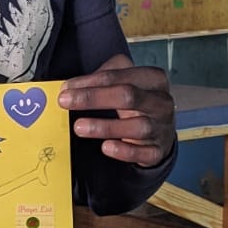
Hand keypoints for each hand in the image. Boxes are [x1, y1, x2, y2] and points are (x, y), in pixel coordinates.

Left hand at [58, 56, 175, 165]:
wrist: (161, 131)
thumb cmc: (138, 102)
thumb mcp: (126, 81)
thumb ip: (104, 76)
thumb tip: (72, 86)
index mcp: (153, 79)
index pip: (119, 75)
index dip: (90, 81)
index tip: (66, 88)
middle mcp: (161, 102)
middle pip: (128, 96)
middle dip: (93, 98)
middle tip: (65, 102)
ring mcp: (162, 127)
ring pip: (137, 126)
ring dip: (105, 127)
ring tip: (79, 127)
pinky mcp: (158, 150)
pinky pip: (143, 152)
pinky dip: (124, 151)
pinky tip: (106, 147)